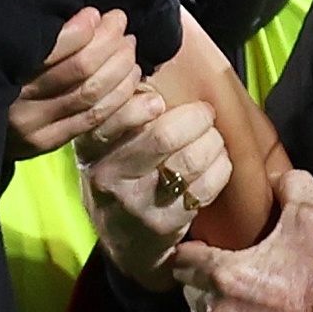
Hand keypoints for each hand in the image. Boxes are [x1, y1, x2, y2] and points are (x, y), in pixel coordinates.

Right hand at [7, 8, 139, 158]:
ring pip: (91, 93)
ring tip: (129, 46)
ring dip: (119, 66)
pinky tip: (129, 76)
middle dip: (110, 42)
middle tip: (120, 23)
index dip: (84, 28)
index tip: (96, 13)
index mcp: (3, 68)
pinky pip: (93, 117)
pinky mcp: (45, 142)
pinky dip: (119, 94)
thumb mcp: (1, 49)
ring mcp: (33, 127)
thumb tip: (85, 14)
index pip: (57, 48)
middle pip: (81, 69)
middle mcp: (17, 101)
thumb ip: (37, 36)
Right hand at [75, 90, 232, 291]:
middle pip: (164, 136)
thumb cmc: (120, 177)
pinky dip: (220, 167)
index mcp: (92, 149)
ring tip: (211, 138)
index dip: (141, 105)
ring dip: (213, 142)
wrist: (124, 243)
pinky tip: (215, 163)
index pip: (113, 118)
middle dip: (196, 118)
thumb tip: (146, 68)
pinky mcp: (165, 224)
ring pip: (191, 160)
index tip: (158, 102)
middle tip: (204, 114)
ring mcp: (138, 203)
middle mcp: (109, 177)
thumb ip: (120, 111)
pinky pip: (206, 186)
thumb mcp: (105, 145)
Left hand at [171, 170, 312, 311]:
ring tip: (246, 307)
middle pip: (192, 294)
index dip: (192, 254)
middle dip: (205, 286)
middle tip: (231, 278)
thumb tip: (278, 174)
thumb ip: (292, 187)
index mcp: (222, 275)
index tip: (203, 251)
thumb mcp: (312, 220)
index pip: (181, 261)